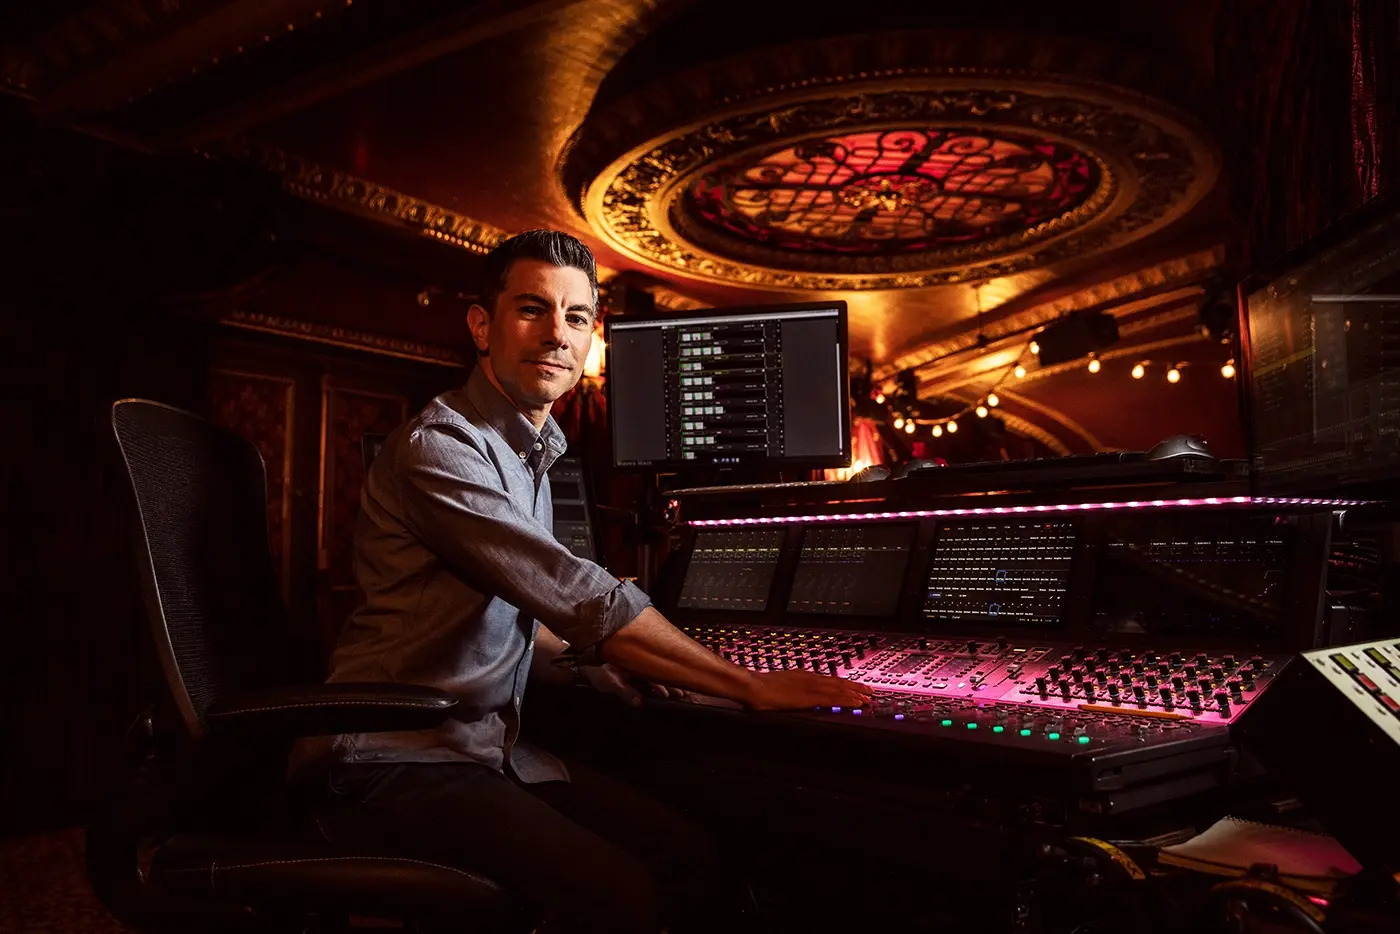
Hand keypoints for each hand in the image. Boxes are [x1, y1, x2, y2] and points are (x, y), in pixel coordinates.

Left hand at [579, 664, 687, 706]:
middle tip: (682, 693)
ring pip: (653, 678)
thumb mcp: (612, 683)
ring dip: (663, 686)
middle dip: (670, 683)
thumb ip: (626, 692)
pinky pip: (646, 681)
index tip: (678, 687)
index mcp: (634, 662)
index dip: (667, 679)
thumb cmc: (598, 675)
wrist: (586, 672)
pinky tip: (661, 694)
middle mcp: (637, 664)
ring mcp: (635, 670)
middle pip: (657, 674)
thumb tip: (640, 703)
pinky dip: (654, 687)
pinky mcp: (631, 676)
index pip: (655, 670)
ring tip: (674, 694)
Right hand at [742, 669, 872, 711]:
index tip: (854, 686)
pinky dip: (848, 700)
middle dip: (855, 686)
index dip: (843, 683)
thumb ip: (787, 689)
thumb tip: (787, 693)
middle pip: (838, 682)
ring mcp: (811, 687)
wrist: (754, 686)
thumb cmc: (760, 688)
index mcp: (802, 676)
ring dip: (856, 693)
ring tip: (869, 697)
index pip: (828, 679)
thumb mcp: (777, 686)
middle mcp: (810, 678)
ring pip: (840, 689)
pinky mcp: (811, 697)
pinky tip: (857, 703)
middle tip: (870, 691)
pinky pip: (834, 698)